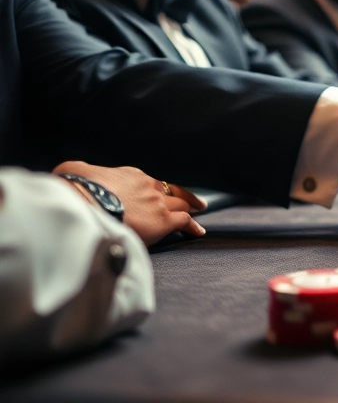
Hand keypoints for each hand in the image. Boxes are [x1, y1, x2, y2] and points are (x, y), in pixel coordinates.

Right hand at [55, 161, 206, 245]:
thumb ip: (79, 172)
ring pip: (179, 204)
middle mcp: (148, 186)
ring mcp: (157, 203)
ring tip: (197, 211)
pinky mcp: (162, 220)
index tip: (152, 194)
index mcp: (130, 175)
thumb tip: (73, 175)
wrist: (85, 203)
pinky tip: (197, 231)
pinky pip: (184, 221)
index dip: (151, 189)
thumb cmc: (76, 189)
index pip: (147, 183)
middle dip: (178, 196)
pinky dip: (192, 226)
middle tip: (189, 200)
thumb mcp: (73, 172)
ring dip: (188, 208)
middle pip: (168, 191)